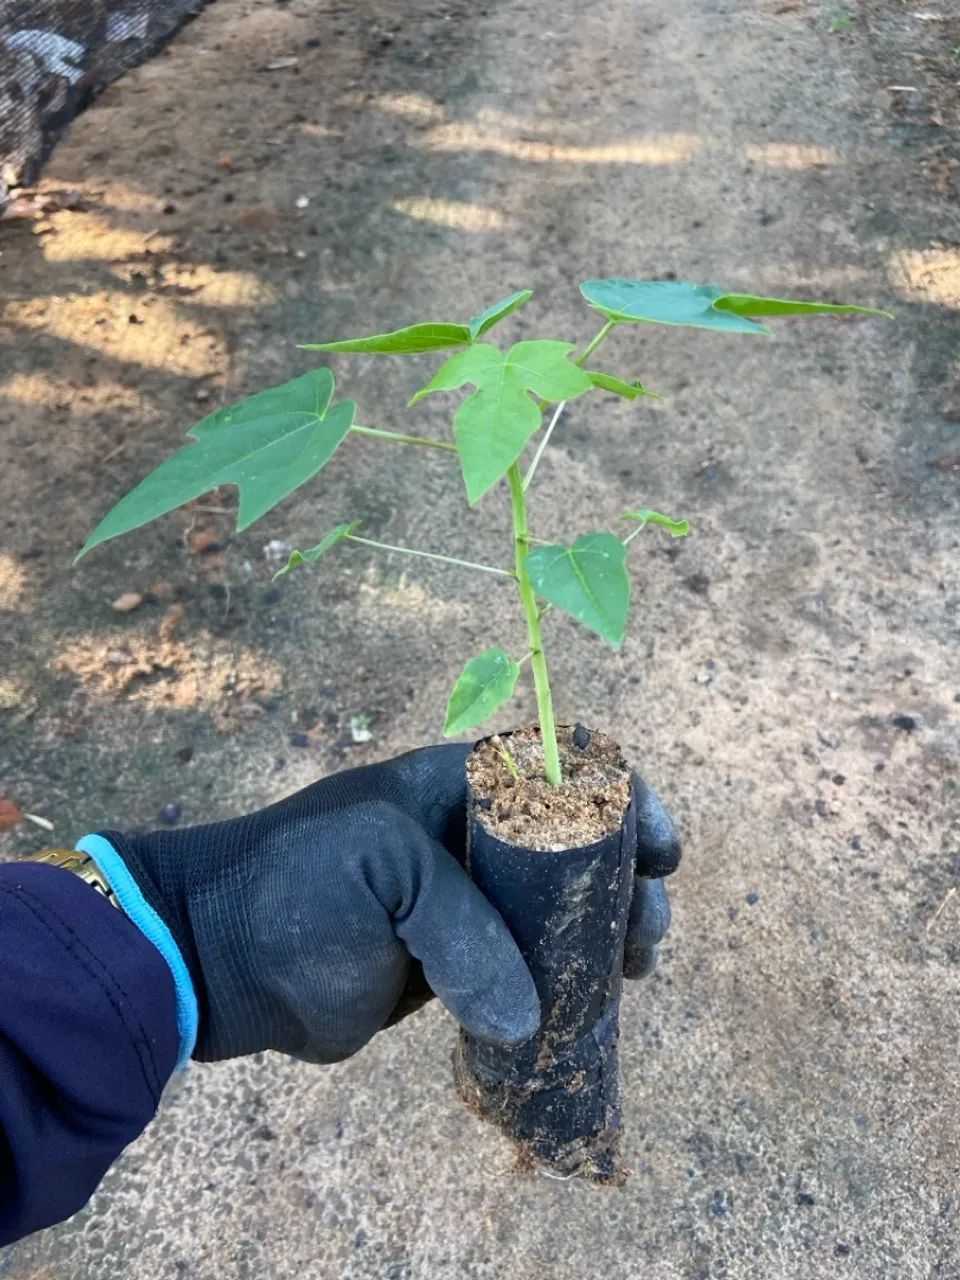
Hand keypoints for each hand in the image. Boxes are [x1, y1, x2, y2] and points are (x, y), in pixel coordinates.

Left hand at [99, 746, 678, 1063]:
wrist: (219, 959)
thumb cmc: (297, 886)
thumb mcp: (386, 871)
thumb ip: (465, 932)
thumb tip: (528, 1016)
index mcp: (457, 789)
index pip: (560, 775)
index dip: (623, 800)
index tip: (662, 847)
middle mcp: (470, 841)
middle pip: (576, 850)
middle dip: (628, 880)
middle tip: (651, 925)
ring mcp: (464, 908)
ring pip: (559, 915)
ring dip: (608, 935)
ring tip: (637, 967)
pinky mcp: (454, 971)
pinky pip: (527, 971)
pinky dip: (567, 985)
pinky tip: (598, 1005)